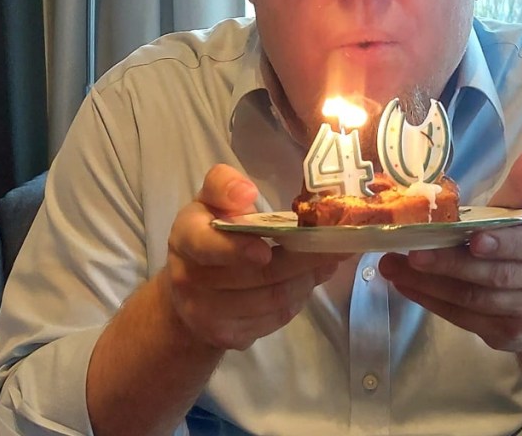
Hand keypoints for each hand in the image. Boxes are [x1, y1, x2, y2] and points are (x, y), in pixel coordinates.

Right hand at [161, 164, 347, 351]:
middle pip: (254, 275)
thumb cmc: (210, 231)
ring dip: (306, 280)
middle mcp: (188, 279)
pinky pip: (273, 319)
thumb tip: (246, 193)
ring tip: (327, 262)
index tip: (264, 250)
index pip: (206, 245)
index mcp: (186, 236)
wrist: (190, 290)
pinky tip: (307, 283)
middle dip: (301, 260)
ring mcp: (206, 313)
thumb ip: (224, 185)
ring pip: (271, 299)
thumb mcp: (211, 200)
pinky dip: (297, 300)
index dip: (237, 250)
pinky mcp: (227, 336)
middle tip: (336, 246)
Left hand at [378, 139, 521, 352]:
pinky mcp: (506, 334)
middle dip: (450, 264)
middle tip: (412, 251)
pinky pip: (464, 318)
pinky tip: (404, 284)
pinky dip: (431, 301)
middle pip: (494, 275)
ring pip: (474, 299)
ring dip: (430, 284)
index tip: (473, 238)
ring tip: (393, 266)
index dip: (503, 243)